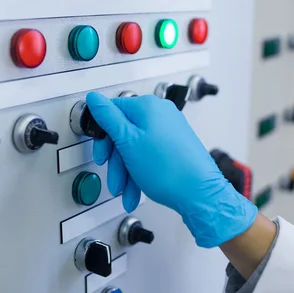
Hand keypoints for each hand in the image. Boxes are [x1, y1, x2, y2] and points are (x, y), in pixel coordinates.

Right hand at [85, 92, 257, 247]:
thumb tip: (94, 98)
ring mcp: (170, 130)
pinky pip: (149, 156)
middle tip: (113, 177)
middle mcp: (161, 114)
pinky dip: (139, 173)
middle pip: (124, 133)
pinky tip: (135, 191)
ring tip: (125, 192)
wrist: (199, 193)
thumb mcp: (127, 142)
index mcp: (148, 107)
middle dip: (115, 160)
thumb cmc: (168, 169)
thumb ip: (108, 118)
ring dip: (126, 172)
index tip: (101, 152)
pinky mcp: (176, 147)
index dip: (103, 135)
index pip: (113, 111)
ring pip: (136, 148)